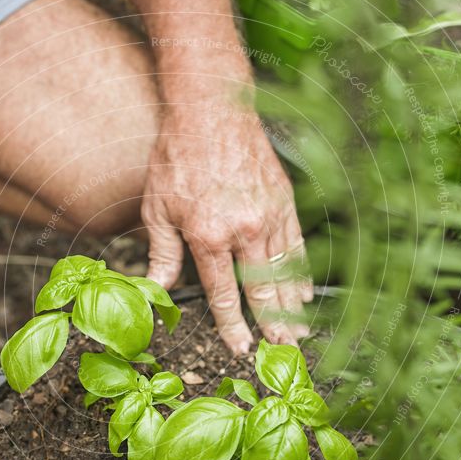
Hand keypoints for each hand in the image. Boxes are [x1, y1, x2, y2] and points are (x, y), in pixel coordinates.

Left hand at [142, 106, 312, 353]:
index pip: (224, 294)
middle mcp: (244, 230)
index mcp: (209, 236)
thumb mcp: (157, 208)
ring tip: (299, 332)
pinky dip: (302, 271)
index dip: (232, 326)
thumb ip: (162, 255)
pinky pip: (296, 244)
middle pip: (262, 289)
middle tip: (283, 352)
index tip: (241, 348)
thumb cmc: (176, 156)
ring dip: (292, 306)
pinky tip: (305, 291)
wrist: (209, 107)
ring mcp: (268, 214)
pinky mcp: (283, 199)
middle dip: (272, 325)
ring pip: (285, 271)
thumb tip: (155, 292)